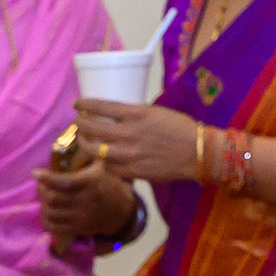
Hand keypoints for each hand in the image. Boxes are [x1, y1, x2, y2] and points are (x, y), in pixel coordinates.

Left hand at [35, 160, 137, 247]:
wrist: (121, 210)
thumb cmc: (108, 183)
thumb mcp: (104, 166)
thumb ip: (92, 152)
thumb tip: (81, 132)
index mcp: (90, 183)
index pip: (64, 183)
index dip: (47, 178)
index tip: (36, 172)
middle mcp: (84, 201)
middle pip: (53, 199)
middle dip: (43, 190)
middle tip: (42, 184)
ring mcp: (80, 217)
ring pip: (50, 213)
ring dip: (43, 204)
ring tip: (46, 196)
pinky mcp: (76, 229)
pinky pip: (53, 227)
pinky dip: (45, 219)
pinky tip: (48, 210)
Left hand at [74, 99, 205, 186]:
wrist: (198, 152)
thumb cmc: (181, 129)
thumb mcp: (158, 113)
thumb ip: (136, 115)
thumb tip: (118, 116)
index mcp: (138, 114)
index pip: (103, 107)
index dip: (86, 105)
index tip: (77, 103)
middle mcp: (130, 134)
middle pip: (93, 129)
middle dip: (80, 125)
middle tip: (77, 123)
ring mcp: (130, 154)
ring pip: (96, 151)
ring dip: (85, 145)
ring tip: (83, 141)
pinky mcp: (133, 171)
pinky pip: (109, 167)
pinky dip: (103, 162)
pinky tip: (101, 158)